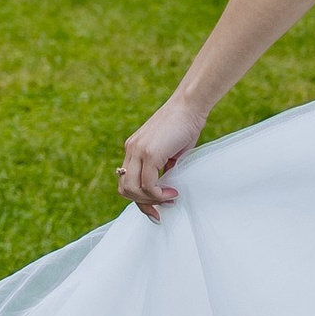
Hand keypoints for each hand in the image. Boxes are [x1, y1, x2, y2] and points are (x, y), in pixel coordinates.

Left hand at [119, 93, 210, 219]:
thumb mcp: (170, 151)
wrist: (189, 105)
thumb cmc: (184, 125)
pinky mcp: (149, 153)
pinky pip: (148, 185)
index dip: (139, 200)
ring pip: (132, 189)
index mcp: (133, 148)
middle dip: (143, 204)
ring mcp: (138, 151)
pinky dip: (159, 195)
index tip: (155, 210)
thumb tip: (165, 187)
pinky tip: (172, 192)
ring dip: (151, 200)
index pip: (126, 181)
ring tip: (169, 198)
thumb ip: (164, 167)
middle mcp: (131, 150)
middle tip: (162, 208)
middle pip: (124, 189)